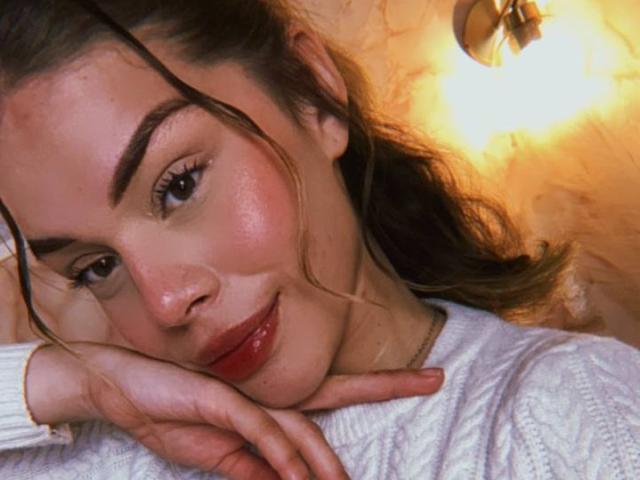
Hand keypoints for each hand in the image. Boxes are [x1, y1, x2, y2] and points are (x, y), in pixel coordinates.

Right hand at [27, 343, 442, 479]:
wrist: (121, 387)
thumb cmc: (172, 416)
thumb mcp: (220, 453)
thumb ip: (255, 467)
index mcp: (272, 400)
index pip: (333, 392)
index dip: (377, 385)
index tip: (420, 377)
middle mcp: (268, 390)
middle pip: (335, 388)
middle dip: (384, 384)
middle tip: (431, 379)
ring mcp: (244, 393)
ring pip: (299, 424)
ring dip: (324, 458)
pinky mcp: (217, 399)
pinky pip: (257, 429)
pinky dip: (279, 454)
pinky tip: (298, 475)